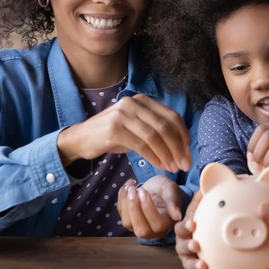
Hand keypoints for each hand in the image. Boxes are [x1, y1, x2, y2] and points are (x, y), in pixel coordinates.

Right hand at [57, 94, 190, 172]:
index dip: (183, 135)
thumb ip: (157, 132)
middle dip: (178, 147)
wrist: (80, 139)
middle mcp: (134, 103)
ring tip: (173, 168)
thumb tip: (182, 149)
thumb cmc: (112, 136)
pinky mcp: (114, 128)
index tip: (188, 153)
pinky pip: (141, 145)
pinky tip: (159, 166)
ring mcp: (123, 114)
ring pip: (155, 135)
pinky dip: (154, 157)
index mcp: (143, 101)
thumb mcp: (136, 129)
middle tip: (184, 164)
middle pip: (165, 125)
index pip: (172, 116)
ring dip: (167, 154)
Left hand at [117, 175, 182, 238]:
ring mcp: (138, 227)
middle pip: (141, 229)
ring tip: (131, 186)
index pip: (157, 224)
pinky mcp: (128, 220)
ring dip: (126, 203)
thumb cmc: (167, 190)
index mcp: (166, 224)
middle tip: (133, 190)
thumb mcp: (171, 191)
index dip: (148, 208)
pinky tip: (128, 185)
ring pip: (127, 223)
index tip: (143, 190)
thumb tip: (177, 216)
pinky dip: (121, 198)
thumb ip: (173, 202)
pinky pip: (121, 212)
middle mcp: (152, 230)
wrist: (158, 188)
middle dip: (134, 209)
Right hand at [174, 189, 207, 268]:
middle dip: (188, 246)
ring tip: (203, 265)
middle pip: (181, 247)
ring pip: (187, 263)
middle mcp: (183, 244)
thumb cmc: (200, 221)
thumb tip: (204, 185)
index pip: (181, 227)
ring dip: (194, 264)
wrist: (201, 235)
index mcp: (184, 230)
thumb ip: (201, 199)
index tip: (193, 223)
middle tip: (196, 245)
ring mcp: (188, 258)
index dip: (185, 225)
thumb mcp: (199, 210)